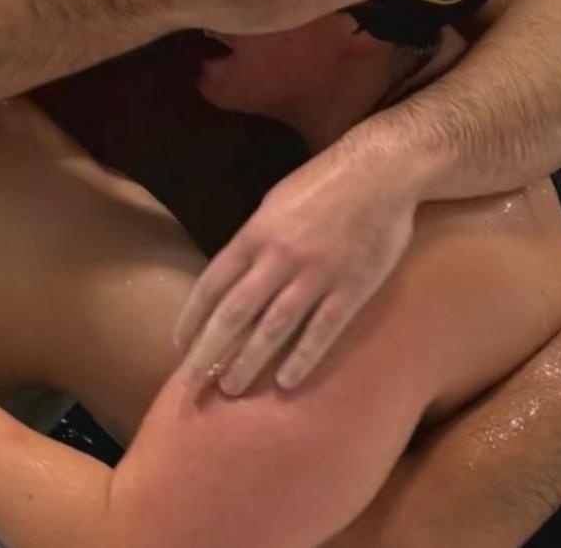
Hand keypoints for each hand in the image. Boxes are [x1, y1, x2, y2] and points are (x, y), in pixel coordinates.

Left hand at [174, 149, 415, 395]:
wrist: (381, 171)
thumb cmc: (324, 183)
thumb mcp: (274, 202)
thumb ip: (254, 241)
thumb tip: (233, 277)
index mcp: (256, 234)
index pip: (212, 284)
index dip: (192, 318)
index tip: (179, 345)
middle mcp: (279, 258)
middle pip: (234, 313)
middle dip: (208, 351)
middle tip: (190, 383)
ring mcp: (316, 275)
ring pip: (273, 328)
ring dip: (249, 361)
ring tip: (231, 388)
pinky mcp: (351, 288)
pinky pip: (322, 331)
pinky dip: (302, 358)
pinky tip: (286, 382)